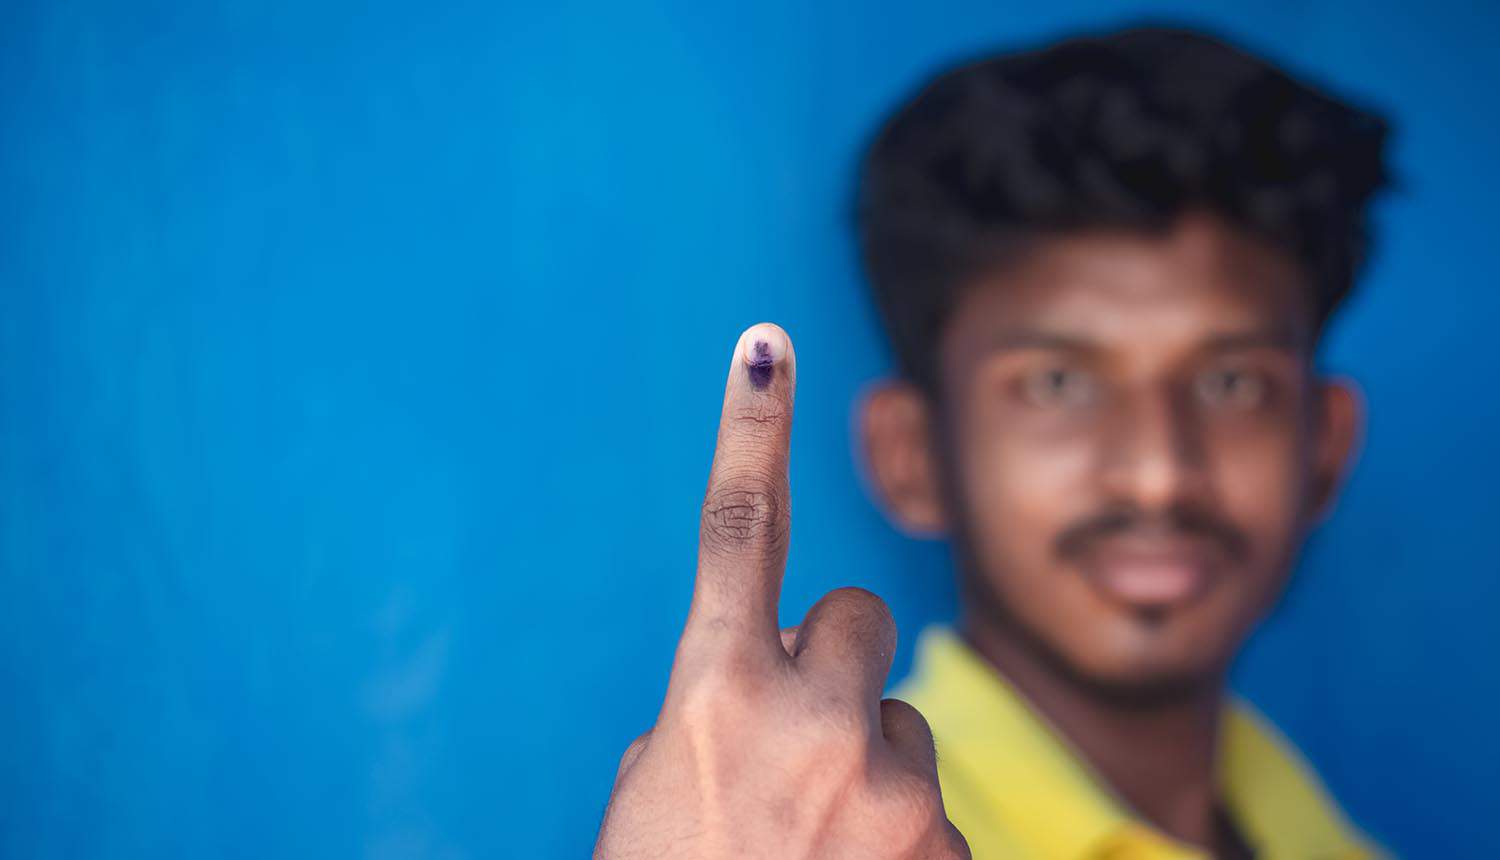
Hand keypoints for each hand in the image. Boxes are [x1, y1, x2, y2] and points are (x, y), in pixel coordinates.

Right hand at [593, 323, 968, 859]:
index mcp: (709, 695)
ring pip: (900, 723)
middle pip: (857, 619)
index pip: (733, 529)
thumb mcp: (652, 807)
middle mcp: (805, 717)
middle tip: (798, 753)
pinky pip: (932, 814)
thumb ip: (700, 727)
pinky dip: (900, 849)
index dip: (744, 428)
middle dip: (833, 668)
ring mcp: (887, 783)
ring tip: (818, 853)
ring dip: (868, 771)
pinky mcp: (944, 845)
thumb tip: (743, 703)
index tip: (760, 343)